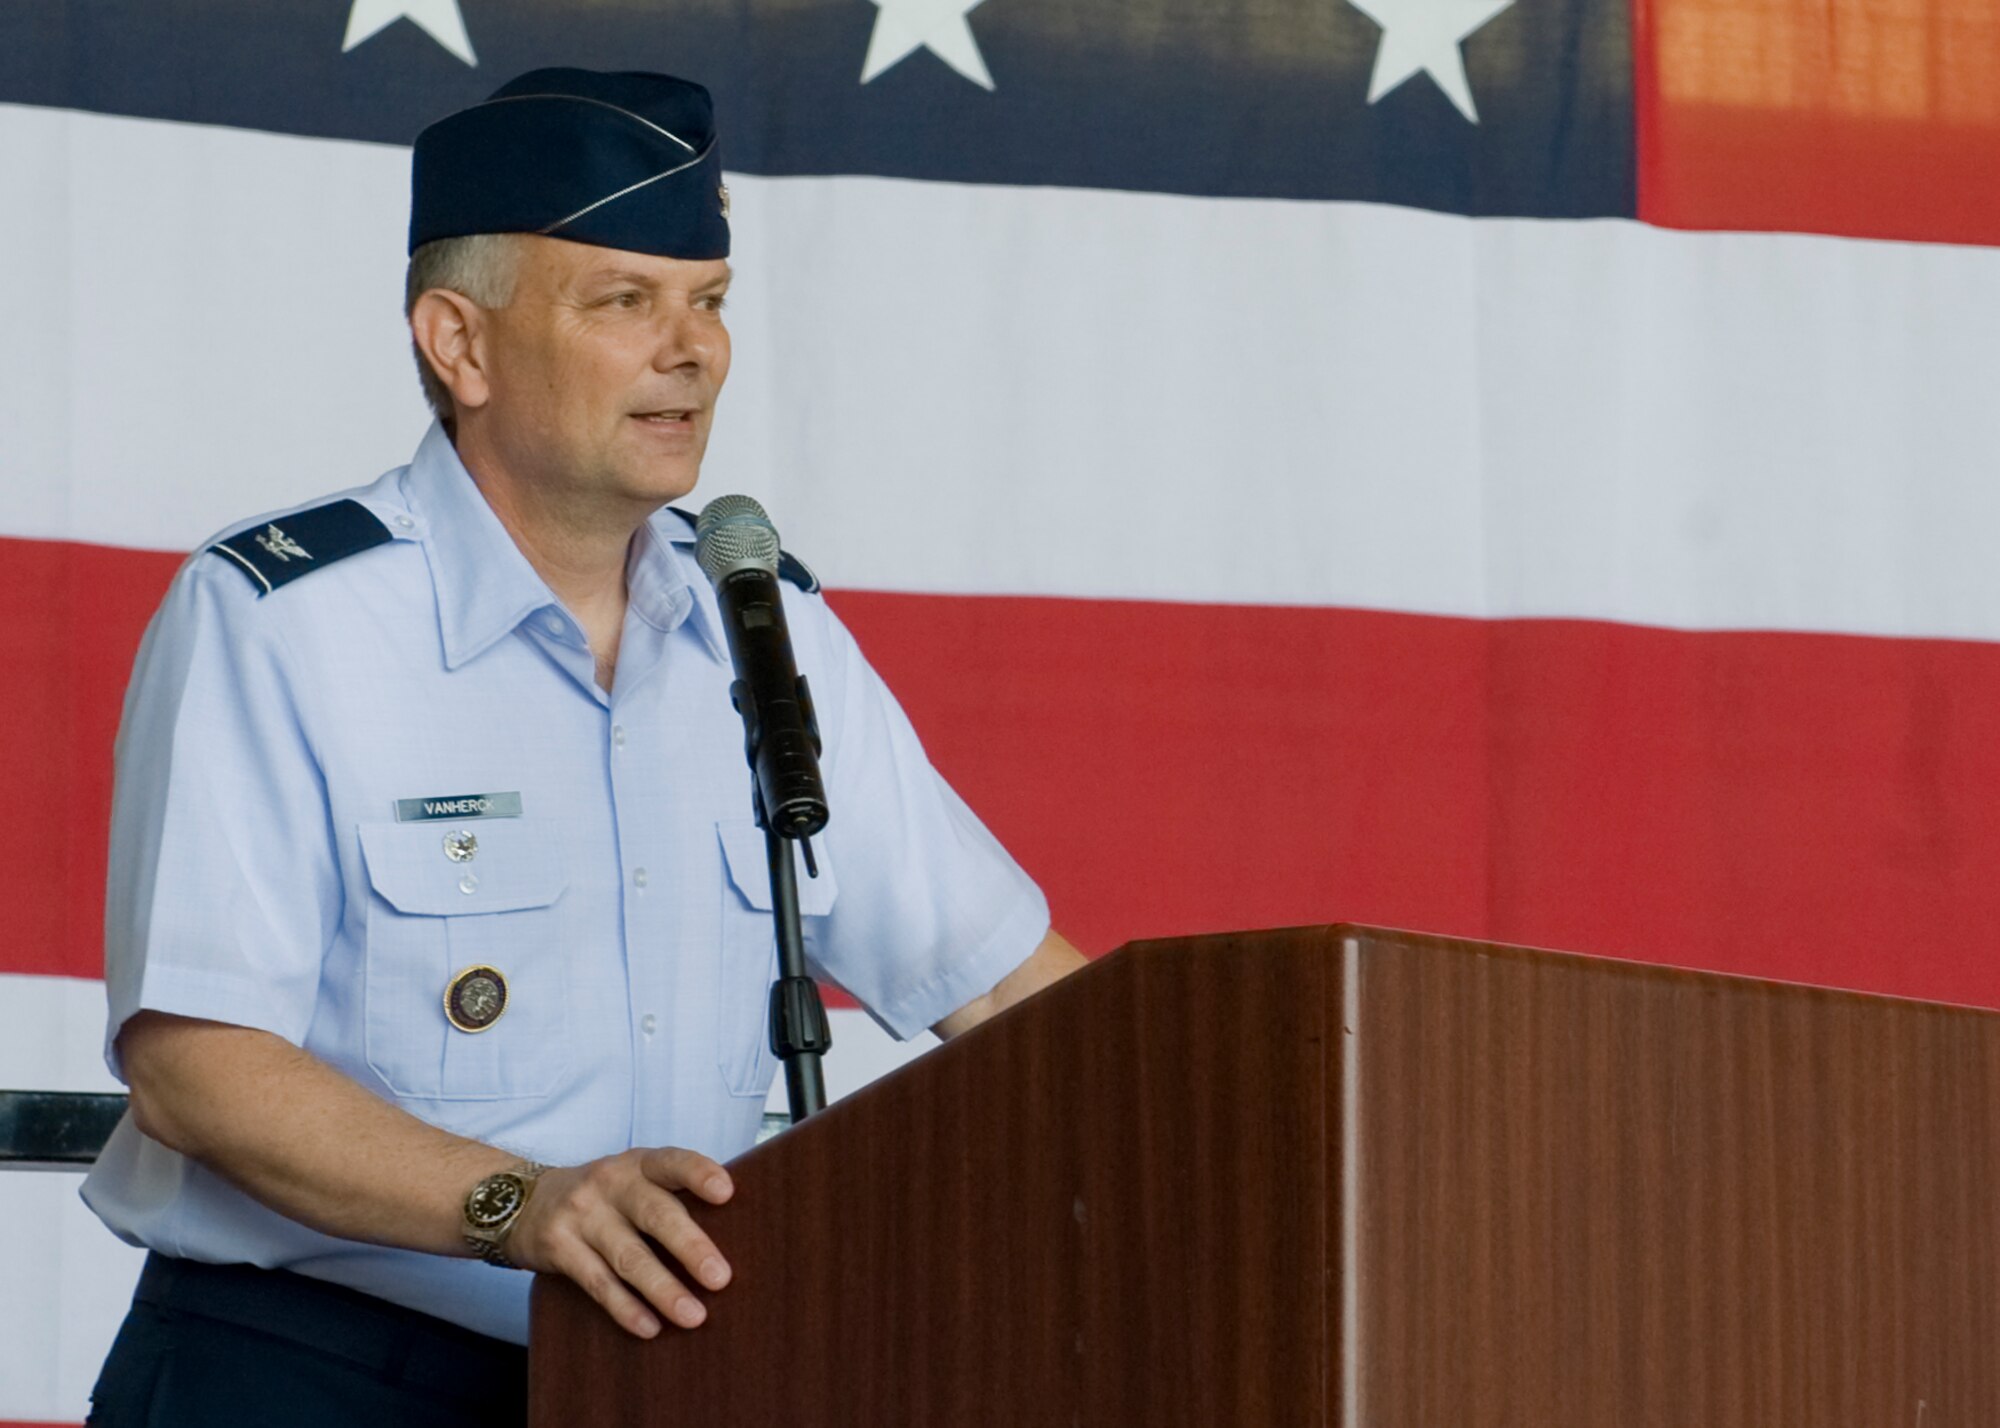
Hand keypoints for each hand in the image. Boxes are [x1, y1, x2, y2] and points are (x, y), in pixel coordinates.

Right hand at [501, 1147, 734, 1337]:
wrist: (520, 1200)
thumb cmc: (601, 1196)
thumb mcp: (631, 1180)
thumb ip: (669, 1197)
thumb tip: (732, 1236)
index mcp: (637, 1164)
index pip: (671, 1162)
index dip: (698, 1173)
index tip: (727, 1192)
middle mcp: (610, 1183)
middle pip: (655, 1213)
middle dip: (690, 1246)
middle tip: (720, 1277)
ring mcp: (582, 1214)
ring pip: (628, 1256)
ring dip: (663, 1289)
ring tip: (694, 1316)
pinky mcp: (558, 1247)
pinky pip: (597, 1282)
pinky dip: (625, 1307)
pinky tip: (650, 1327)